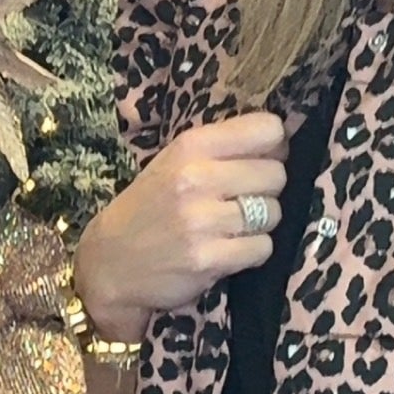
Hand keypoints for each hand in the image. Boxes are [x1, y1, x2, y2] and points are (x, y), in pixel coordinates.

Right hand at [72, 110, 288, 340]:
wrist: (109, 263)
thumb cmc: (150, 208)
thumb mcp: (175, 162)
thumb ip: (223, 148)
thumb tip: (285, 140)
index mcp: (190, 147)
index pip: (266, 129)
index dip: (274, 146)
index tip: (263, 159)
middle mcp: (196, 178)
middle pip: (276, 175)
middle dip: (267, 190)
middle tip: (243, 201)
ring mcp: (202, 221)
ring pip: (273, 213)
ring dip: (260, 224)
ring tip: (232, 227)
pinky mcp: (208, 259)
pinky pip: (262, 248)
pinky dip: (253, 252)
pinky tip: (229, 250)